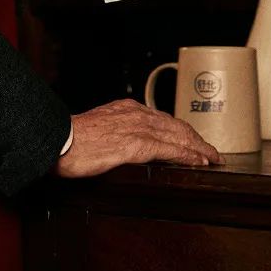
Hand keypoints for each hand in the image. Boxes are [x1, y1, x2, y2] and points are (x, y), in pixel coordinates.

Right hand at [52, 98, 224, 177]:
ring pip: (178, 136)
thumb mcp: (98, 129)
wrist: (57, 140)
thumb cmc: (71, 139)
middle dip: (197, 140)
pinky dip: (188, 155)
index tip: (195, 141)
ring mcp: (137, 128)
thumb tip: (123, 144)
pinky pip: (169, 149)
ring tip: (213, 158)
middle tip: (213, 152)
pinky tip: (199, 161)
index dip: (183, 131)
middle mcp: (135, 114)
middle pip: (176, 126)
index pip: (163, 119)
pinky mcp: (135, 145)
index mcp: (126, 109)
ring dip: (199, 148)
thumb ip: (115, 131)